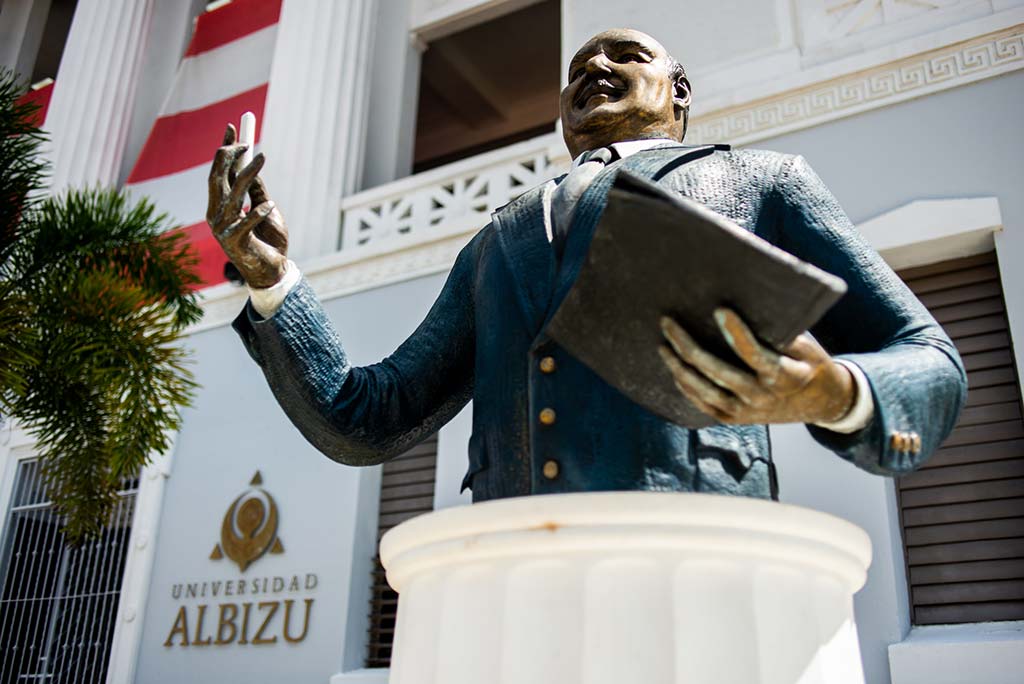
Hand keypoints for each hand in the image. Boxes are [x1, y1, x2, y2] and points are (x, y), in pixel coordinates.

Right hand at [207, 124, 288, 287]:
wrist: (273, 272)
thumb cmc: (268, 241)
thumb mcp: (267, 210)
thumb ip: (258, 191)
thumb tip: (253, 164)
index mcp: (220, 206)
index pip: (219, 171)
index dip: (224, 148)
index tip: (233, 127)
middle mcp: (216, 215)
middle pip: (217, 178)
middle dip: (229, 156)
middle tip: (246, 140)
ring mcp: (222, 229)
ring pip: (232, 194)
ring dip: (247, 173)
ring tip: (263, 157)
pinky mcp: (234, 243)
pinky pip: (245, 221)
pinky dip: (258, 212)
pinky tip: (270, 205)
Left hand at [657, 308, 855, 424]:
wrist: (821, 404)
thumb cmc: (811, 364)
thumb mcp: (808, 347)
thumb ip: (782, 333)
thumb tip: (750, 305)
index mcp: (784, 376)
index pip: (755, 354)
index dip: (736, 332)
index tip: (719, 310)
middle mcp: (762, 397)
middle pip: (718, 372)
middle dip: (689, 346)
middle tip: (668, 322)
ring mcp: (746, 412)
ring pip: (705, 390)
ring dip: (679, 367)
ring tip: (663, 345)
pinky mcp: (735, 419)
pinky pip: (704, 404)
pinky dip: (686, 387)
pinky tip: (674, 368)